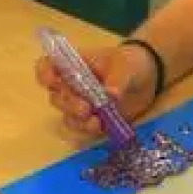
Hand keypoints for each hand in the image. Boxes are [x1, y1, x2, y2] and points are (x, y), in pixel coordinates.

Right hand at [34, 42, 156, 134]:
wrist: (147, 78)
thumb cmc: (129, 63)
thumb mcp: (125, 65)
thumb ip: (117, 79)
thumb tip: (111, 94)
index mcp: (73, 65)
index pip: (46, 67)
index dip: (44, 75)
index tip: (54, 82)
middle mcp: (72, 86)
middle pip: (56, 97)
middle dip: (68, 105)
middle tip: (85, 108)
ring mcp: (82, 104)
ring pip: (68, 116)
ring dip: (78, 121)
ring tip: (95, 121)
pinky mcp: (94, 119)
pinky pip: (83, 128)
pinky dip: (89, 130)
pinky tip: (100, 127)